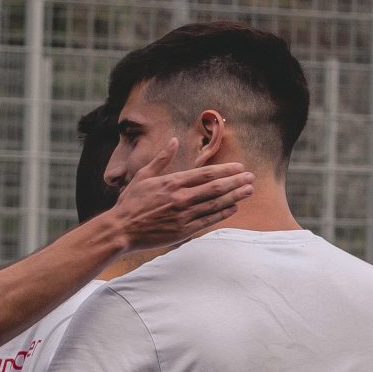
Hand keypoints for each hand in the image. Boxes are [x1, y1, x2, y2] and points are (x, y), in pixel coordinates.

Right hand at [107, 150, 252, 249]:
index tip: (239, 167)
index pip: (205, 174)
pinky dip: (223, 213)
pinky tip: (233, 207)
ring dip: (235, 196)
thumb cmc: (130, 202)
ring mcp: (183, 215)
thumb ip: (161, 159)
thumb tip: (173, 140)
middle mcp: (181, 198)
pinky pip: (208, 220)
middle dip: (236, 182)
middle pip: (216, 188)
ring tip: (248, 190)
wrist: (121, 230)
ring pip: (215, 204)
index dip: (225, 170)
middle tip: (251, 178)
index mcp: (172, 182)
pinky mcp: (183, 231)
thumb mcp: (143, 176)